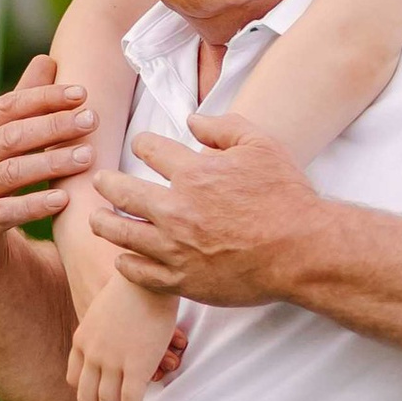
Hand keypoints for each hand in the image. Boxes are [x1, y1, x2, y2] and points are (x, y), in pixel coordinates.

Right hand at [0, 60, 93, 278]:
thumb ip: (20, 105)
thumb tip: (48, 60)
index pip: (7, 106)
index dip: (44, 97)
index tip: (81, 93)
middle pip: (11, 136)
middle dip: (54, 126)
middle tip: (91, 121)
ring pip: (12, 172)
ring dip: (51, 163)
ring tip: (87, 157)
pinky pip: (6, 212)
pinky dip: (35, 205)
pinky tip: (63, 200)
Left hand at [68, 269, 186, 400]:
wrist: (148, 277)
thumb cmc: (135, 286)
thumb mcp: (106, 308)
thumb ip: (104, 329)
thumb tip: (117, 339)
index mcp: (83, 340)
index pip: (75, 379)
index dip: (86, 397)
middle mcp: (92, 355)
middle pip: (87, 398)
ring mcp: (112, 362)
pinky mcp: (136, 367)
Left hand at [89, 112, 324, 307]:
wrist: (303, 250)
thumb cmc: (286, 197)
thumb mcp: (262, 146)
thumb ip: (224, 127)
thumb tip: (192, 120)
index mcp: (193, 172)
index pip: (148, 149)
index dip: (143, 144)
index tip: (142, 147)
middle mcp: (176, 209)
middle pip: (120, 190)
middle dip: (106, 182)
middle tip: (101, 181)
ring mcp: (175, 247)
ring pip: (119, 232)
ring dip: (103, 222)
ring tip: (98, 219)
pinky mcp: (181, 280)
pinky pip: (137, 273)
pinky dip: (125, 263)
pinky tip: (124, 257)